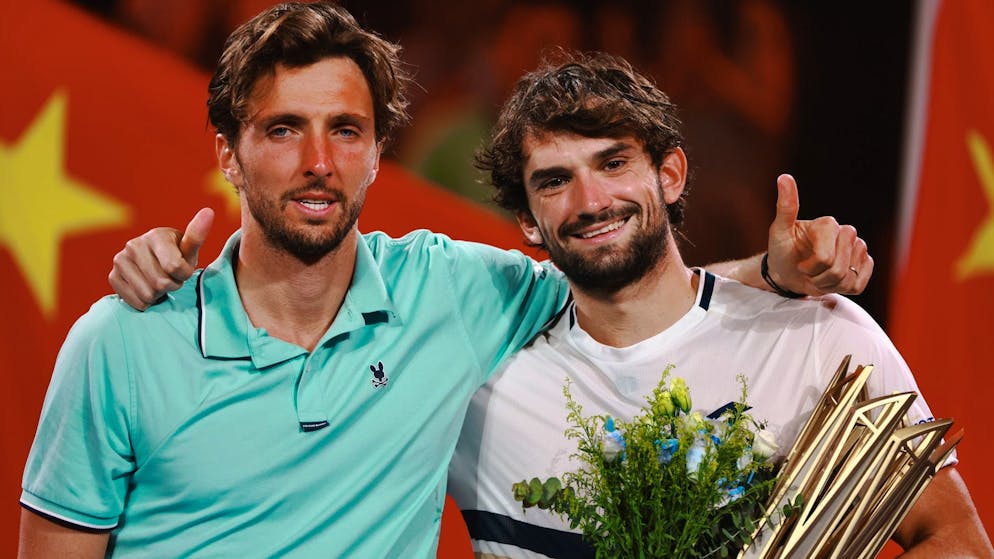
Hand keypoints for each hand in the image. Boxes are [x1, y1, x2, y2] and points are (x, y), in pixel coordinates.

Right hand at [108, 208, 213, 309]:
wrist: (156, 265)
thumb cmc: (178, 257)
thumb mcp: (189, 250)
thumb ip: (197, 235)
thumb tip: (209, 211)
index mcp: (155, 235)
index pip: (174, 267)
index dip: (184, 274)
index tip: (183, 269)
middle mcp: (133, 244)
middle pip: (162, 283)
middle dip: (172, 285)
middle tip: (170, 277)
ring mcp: (120, 260)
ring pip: (148, 295)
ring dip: (159, 295)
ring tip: (159, 282)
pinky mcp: (112, 276)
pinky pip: (136, 301)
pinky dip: (146, 302)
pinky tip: (147, 288)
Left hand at [766, 175, 872, 295]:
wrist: (788, 271)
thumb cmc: (782, 250)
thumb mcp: (779, 231)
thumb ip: (785, 206)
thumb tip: (784, 177)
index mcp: (829, 224)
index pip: (825, 258)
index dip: (810, 267)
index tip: (799, 263)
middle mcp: (847, 233)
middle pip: (838, 268)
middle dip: (818, 276)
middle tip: (807, 270)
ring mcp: (858, 250)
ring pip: (847, 278)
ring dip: (827, 284)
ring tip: (817, 275)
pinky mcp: (864, 266)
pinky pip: (858, 284)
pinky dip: (841, 288)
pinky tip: (831, 280)